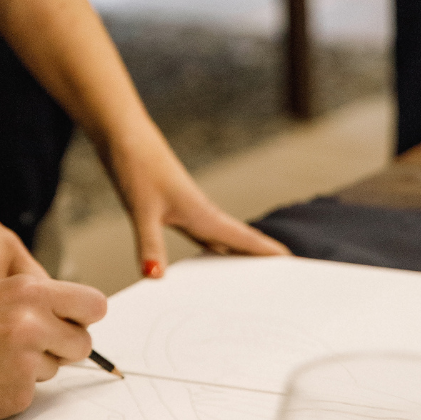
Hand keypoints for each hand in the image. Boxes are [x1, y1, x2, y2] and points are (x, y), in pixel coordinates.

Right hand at [0, 275, 106, 419]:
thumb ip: (30, 299)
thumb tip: (66, 312)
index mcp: (27, 292)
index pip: (93, 305)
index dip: (82, 315)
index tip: (72, 322)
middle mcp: (32, 325)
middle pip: (82, 342)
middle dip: (62, 346)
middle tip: (31, 345)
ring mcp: (26, 364)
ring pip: (55, 369)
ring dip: (34, 367)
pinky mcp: (17, 396)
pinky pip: (31, 392)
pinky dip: (12, 388)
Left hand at [101, 126, 290, 278]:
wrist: (125, 138)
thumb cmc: (137, 166)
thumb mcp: (141, 211)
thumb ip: (149, 245)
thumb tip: (154, 276)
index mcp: (203, 214)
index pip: (245, 239)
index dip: (270, 252)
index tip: (295, 264)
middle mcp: (202, 213)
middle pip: (240, 242)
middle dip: (261, 260)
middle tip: (283, 281)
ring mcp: (190, 211)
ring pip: (222, 240)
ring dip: (237, 257)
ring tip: (252, 278)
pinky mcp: (174, 209)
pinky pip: (202, 236)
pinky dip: (211, 249)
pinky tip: (209, 258)